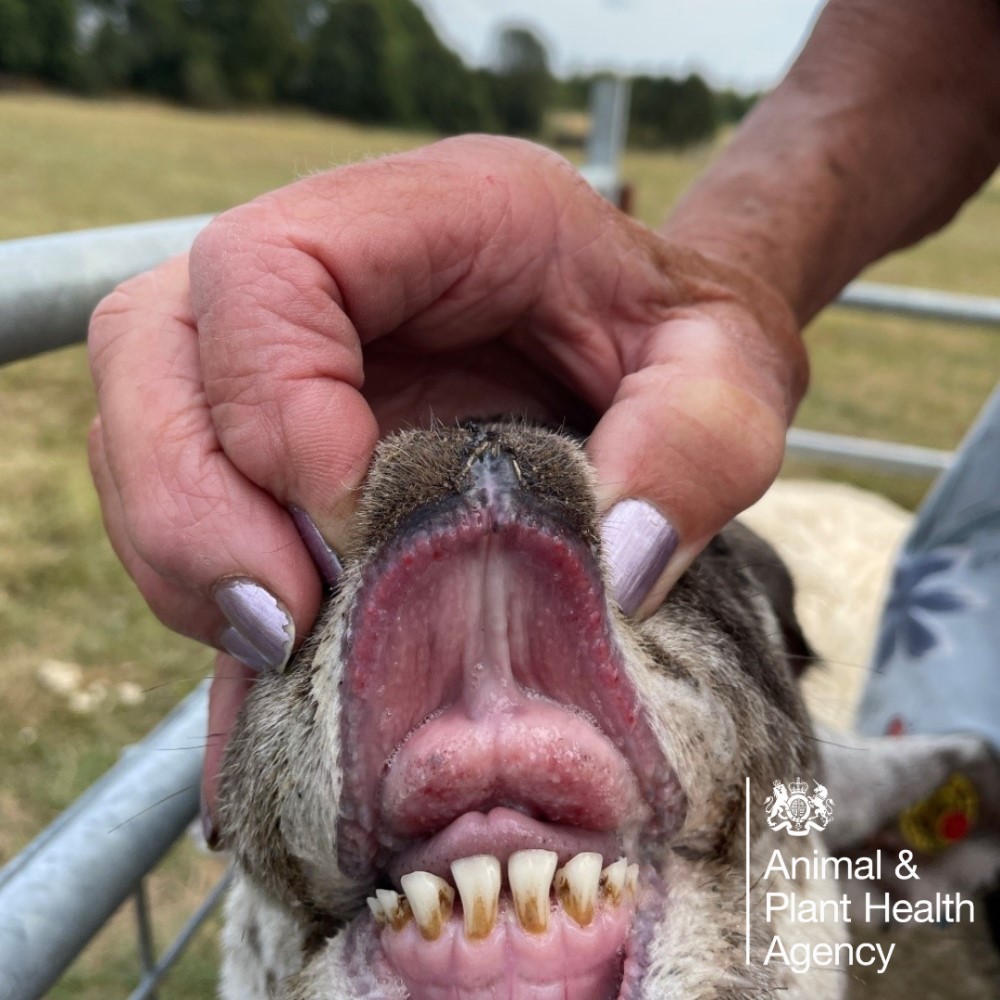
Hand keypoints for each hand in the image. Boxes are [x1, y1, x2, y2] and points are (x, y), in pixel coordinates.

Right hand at [87, 135, 805, 837]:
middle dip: (188, 499)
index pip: (266, 268)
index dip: (277, 408)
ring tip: (282, 644)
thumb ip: (696, 454)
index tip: (355, 527)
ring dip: (183, 551)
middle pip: (153, 341)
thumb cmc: (685, 342)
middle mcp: (338, 268)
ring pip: (142, 420)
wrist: (657, 347)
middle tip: (279, 622)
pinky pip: (185, 490)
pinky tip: (270, 664)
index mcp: (441, 213)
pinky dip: (203, 584)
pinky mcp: (284, 431)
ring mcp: (293, 349)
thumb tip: (605, 573)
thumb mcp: (734, 379)